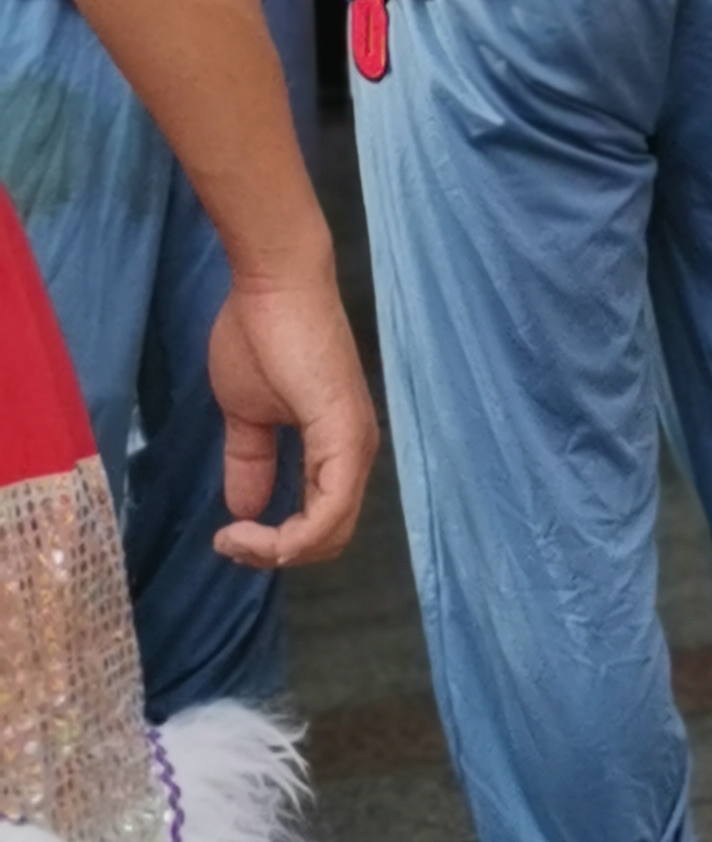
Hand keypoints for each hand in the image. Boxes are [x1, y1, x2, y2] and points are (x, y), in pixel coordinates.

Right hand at [208, 258, 378, 567]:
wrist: (271, 286)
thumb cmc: (260, 336)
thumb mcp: (247, 415)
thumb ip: (249, 461)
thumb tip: (243, 510)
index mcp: (336, 448)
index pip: (319, 523)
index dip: (273, 544)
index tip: (225, 537)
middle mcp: (355, 452)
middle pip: (327, 538)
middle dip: (273, 555)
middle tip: (228, 543)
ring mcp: (355, 444)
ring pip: (330, 533)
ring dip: (276, 551)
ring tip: (232, 539)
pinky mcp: (346, 435)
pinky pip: (330, 510)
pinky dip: (290, 536)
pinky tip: (245, 530)